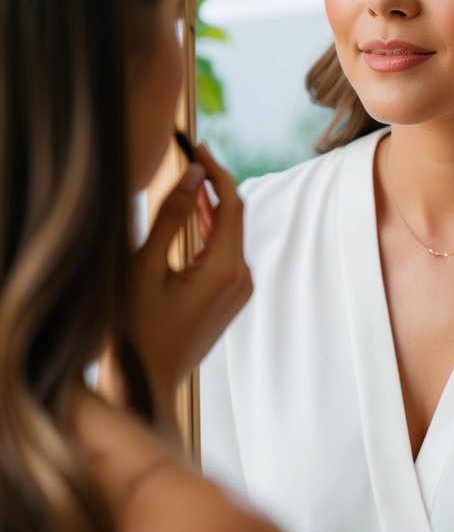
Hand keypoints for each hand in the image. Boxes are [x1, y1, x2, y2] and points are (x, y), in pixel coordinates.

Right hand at [101, 143, 251, 428]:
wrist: (144, 384)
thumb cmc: (134, 328)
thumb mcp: (144, 266)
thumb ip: (171, 217)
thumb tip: (192, 174)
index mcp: (224, 270)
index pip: (230, 204)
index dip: (216, 171)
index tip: (196, 147)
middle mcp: (241, 280)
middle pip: (234, 218)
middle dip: (213, 186)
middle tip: (188, 156)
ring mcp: (238, 292)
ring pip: (229, 236)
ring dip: (209, 209)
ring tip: (185, 182)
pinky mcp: (230, 300)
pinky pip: (225, 255)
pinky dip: (209, 233)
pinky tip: (190, 218)